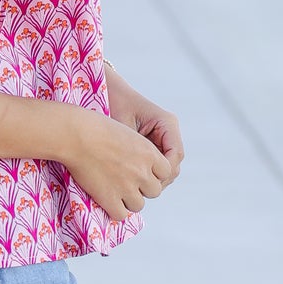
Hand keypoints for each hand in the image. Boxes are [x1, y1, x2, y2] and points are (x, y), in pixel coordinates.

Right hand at [55, 107, 172, 222]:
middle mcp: (141, 172)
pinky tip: (107, 200)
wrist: (76, 135)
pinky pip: (121, 215)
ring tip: (115, 191)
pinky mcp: (109, 198)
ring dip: (129, 200)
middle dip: (143, 188)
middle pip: (154, 190)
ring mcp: (126, 187)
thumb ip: (138, 149)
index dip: (154, 173)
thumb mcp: (127, 132)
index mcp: (149, 153)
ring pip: (139, 205)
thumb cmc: (96, 128)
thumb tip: (136, 161)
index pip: (166, 172)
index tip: (142, 170)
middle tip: (127, 181)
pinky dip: (115, 210)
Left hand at [105, 68, 183, 184]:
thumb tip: (139, 178)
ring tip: (133, 186)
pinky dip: (146, 175)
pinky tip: (130, 180)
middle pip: (173, 165)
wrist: (107, 93)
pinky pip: (156, 166)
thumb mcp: (123, 129)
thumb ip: (134, 152)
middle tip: (138, 190)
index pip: (176, 155)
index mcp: (167, 123)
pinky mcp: (154, 145)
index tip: (145, 182)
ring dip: (152, 180)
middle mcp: (169, 132)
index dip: (164, 172)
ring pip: (166, 168)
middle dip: (159, 180)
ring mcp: (163, 139)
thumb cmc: (113, 106)